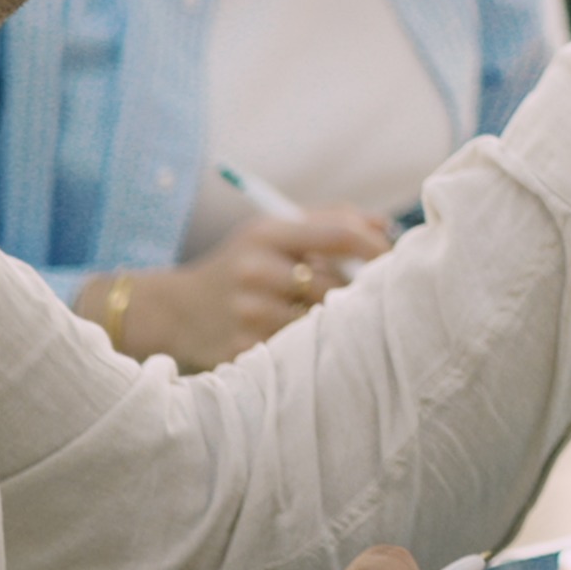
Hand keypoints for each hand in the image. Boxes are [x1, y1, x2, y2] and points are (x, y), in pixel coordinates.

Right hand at [103, 209, 389, 371]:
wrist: (176, 311)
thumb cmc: (241, 266)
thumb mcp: (271, 232)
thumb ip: (329, 221)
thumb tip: (385, 226)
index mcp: (266, 233)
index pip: (340, 234)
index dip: (376, 247)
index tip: (394, 261)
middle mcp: (255, 270)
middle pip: (336, 283)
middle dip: (356, 291)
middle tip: (369, 298)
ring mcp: (249, 313)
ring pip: (322, 320)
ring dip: (334, 322)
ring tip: (329, 319)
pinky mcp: (246, 349)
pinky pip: (301, 349)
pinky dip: (311, 346)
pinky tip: (304, 342)